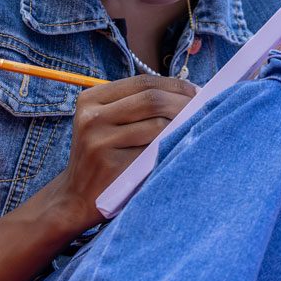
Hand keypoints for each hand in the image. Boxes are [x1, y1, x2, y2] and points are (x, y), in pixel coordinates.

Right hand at [52, 74, 196, 230]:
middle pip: (151, 99)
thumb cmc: (102, 157)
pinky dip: (173, 145)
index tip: (196, 92)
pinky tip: (184, 145)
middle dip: (184, 102)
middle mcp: (92, 116)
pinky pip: (154, 150)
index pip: (142, 82)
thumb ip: (134, 106)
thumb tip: (187, 92)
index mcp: (91, 99)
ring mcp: (99, 140)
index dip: (174, 85)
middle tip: (205, 109)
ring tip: (198, 126)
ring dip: (183, 124)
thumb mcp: (106, 123)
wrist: (76, 198)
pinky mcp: (111, 164)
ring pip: (157, 123)